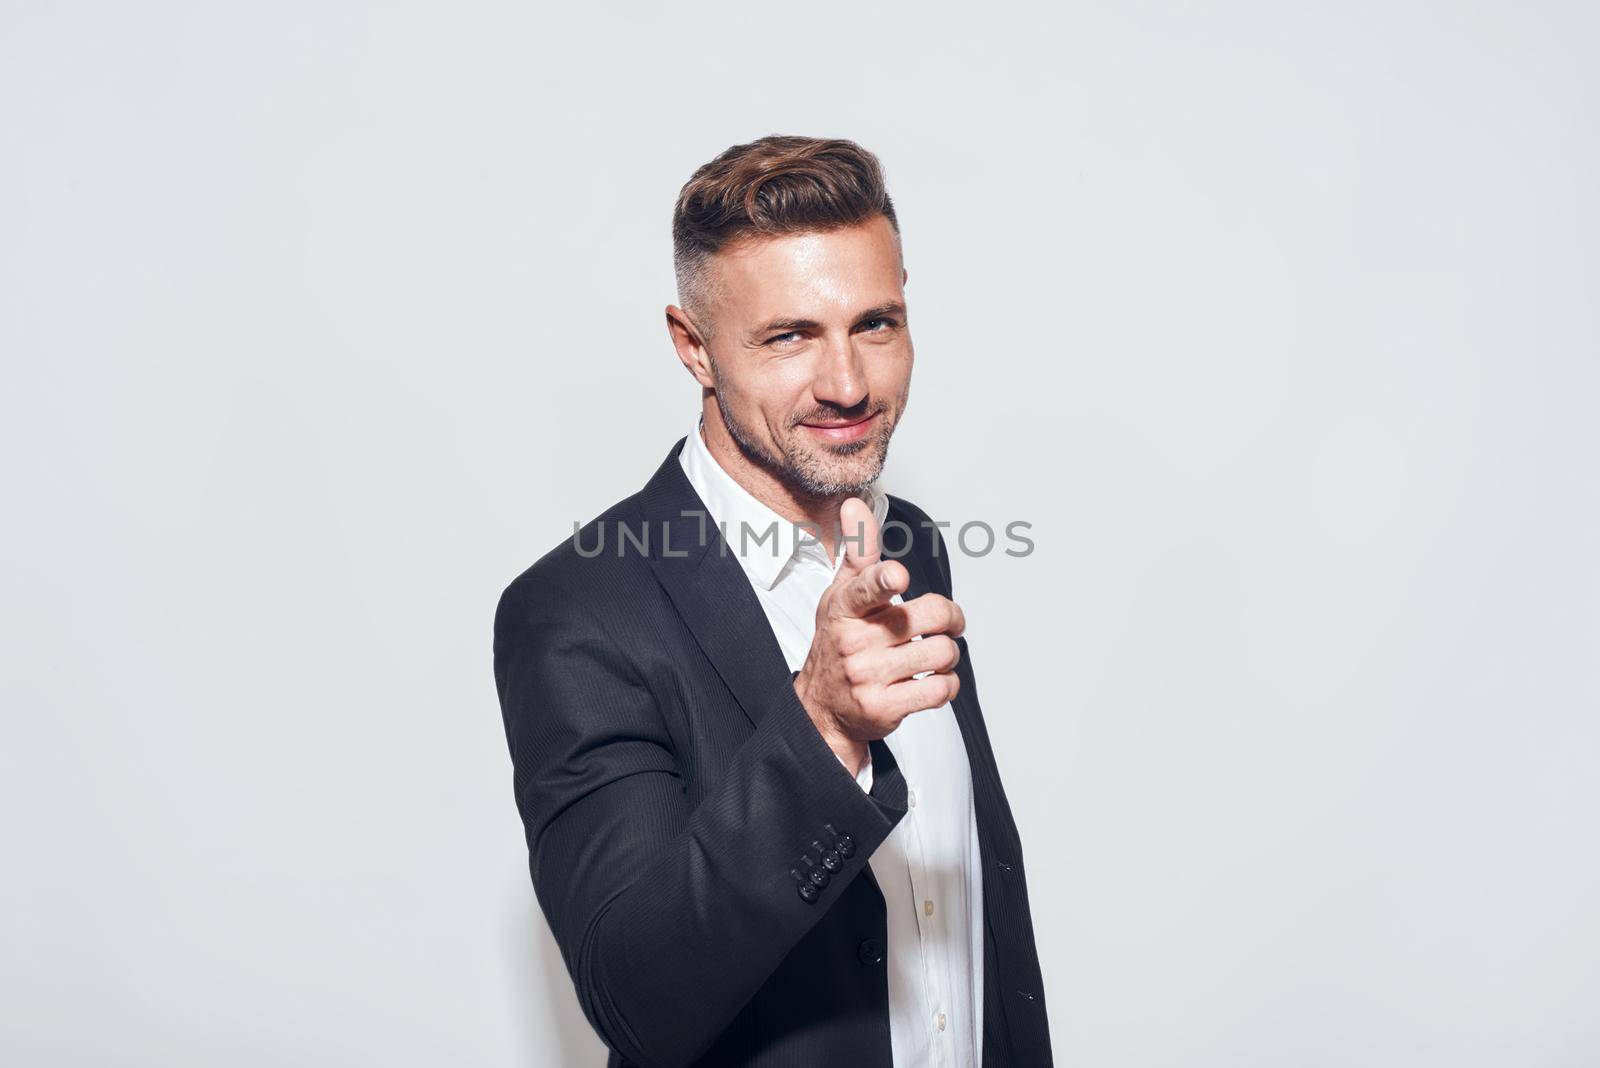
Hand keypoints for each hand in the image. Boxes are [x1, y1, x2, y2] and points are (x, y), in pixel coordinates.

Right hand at [793, 497, 965, 773]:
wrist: (823, 706)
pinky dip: (946, 683)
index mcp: (845, 607)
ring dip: (948, 654)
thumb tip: (855, 504)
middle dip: (950, 618)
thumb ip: (858, 551)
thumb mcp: (841, 594)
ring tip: (934, 654)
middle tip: (948, 622)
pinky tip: (932, 679)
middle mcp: (854, 641)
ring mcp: (867, 676)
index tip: (897, 576)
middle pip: (928, 617)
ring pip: (941, 653)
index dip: (884, 581)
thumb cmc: (840, 641)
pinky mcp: (884, 708)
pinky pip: (940, 689)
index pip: (864, 589)